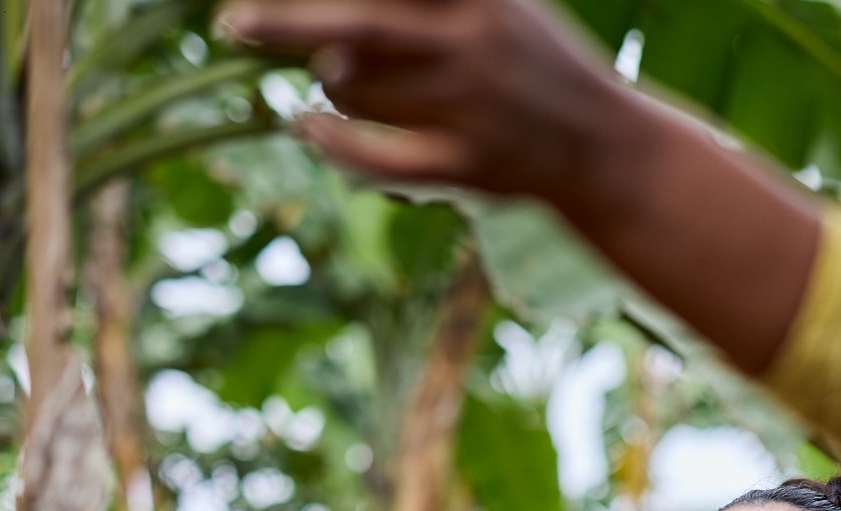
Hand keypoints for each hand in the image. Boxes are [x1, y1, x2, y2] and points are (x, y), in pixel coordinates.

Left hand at [220, 0, 633, 203]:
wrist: (608, 148)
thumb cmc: (538, 64)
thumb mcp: (500, 3)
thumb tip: (334, 20)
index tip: (258, 1)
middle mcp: (473, 44)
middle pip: (356, 27)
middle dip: (283, 23)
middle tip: (231, 24)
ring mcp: (470, 107)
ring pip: (357, 92)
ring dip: (330, 85)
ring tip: (339, 81)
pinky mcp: (467, 164)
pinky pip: (377, 156)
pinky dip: (331, 142)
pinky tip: (305, 127)